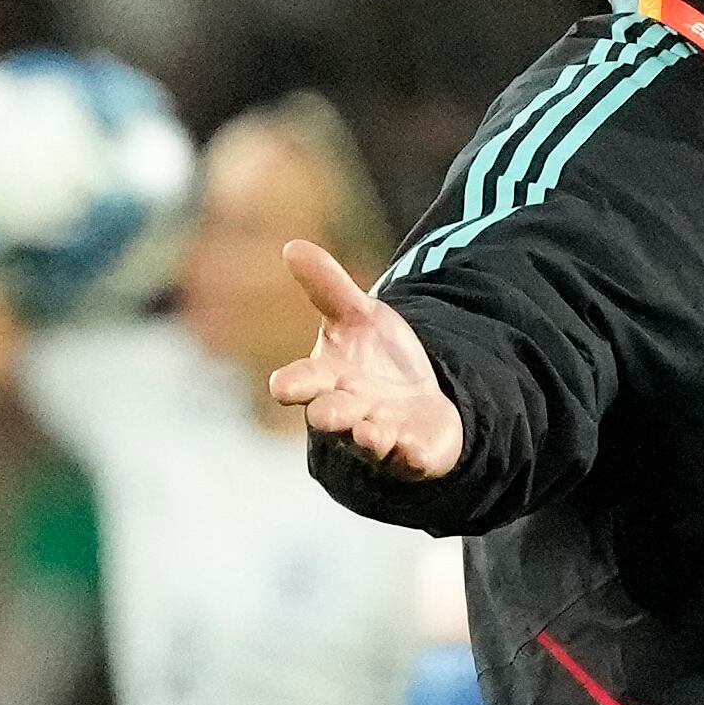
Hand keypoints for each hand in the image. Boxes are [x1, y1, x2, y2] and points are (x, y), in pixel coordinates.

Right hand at [269, 240, 461, 479]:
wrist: (419, 395)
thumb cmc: (375, 359)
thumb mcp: (359, 316)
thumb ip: (328, 287)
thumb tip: (292, 245)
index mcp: (327, 379)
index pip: (300, 383)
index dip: (293, 384)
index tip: (284, 386)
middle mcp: (348, 410)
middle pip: (330, 416)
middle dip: (330, 414)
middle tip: (330, 411)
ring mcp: (379, 435)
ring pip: (368, 441)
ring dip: (370, 437)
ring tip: (374, 432)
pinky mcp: (412, 453)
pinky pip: (411, 459)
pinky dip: (411, 455)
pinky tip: (414, 448)